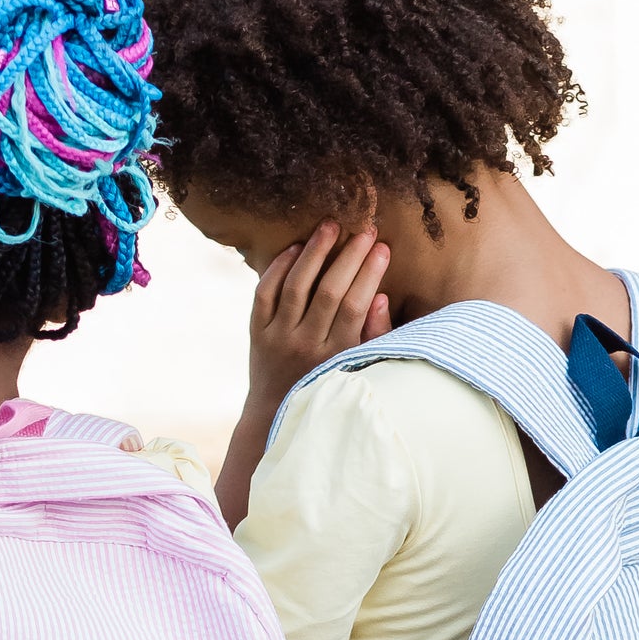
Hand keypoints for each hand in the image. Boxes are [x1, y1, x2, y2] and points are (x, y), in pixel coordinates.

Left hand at [246, 221, 391, 418]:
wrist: (275, 413)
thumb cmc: (326, 384)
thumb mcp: (356, 368)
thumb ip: (372, 337)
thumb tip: (381, 297)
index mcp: (335, 357)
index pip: (355, 306)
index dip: (369, 273)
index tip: (382, 247)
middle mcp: (305, 346)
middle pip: (329, 292)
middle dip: (349, 256)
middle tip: (364, 229)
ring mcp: (277, 339)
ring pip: (296, 286)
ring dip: (314, 252)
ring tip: (330, 226)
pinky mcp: (256, 333)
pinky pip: (264, 292)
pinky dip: (279, 267)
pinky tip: (296, 247)